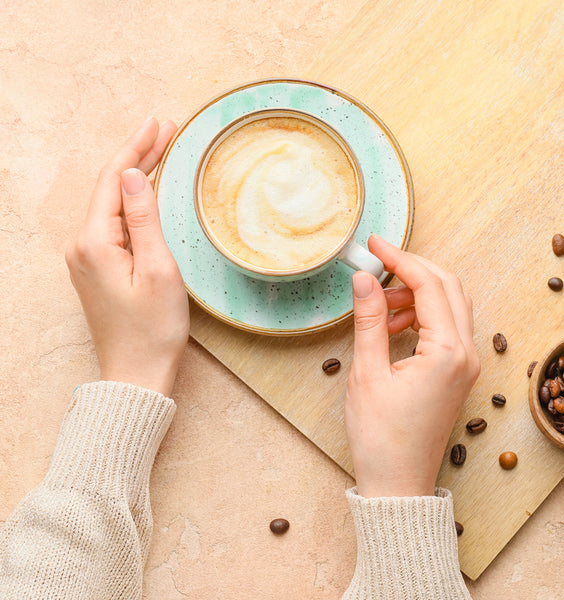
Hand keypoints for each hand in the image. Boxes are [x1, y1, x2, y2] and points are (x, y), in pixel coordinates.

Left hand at [66, 118, 189, 396]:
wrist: (136, 373)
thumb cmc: (152, 328)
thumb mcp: (158, 270)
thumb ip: (144, 219)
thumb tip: (134, 174)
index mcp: (95, 241)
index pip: (116, 179)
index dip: (139, 147)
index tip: (161, 122)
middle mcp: (82, 245)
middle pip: (110, 186)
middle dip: (137, 154)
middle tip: (165, 127)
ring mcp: (87, 257)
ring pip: (110, 203)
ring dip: (134, 174)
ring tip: (159, 149)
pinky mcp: (97, 269)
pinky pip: (112, 222)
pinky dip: (130, 200)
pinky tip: (144, 191)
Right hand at [345, 234, 479, 496]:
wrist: (397, 482)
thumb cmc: (380, 436)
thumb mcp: (368, 372)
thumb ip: (369, 319)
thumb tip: (363, 278)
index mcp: (447, 351)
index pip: (428, 285)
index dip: (400, 259)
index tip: (375, 244)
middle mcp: (465, 353)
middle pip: (447, 287)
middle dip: (412, 269)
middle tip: (377, 262)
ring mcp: (465, 364)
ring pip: (449, 305)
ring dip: (416, 293)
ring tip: (380, 301)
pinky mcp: (457, 372)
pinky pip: (445, 328)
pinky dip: (421, 315)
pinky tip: (393, 325)